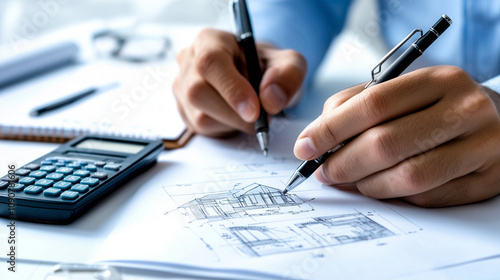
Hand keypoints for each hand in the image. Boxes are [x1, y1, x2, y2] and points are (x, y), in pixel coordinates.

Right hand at [173, 28, 306, 136]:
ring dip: (233, 123)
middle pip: (199, 92)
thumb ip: (288, 76)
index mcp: (210, 40)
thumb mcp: (290, 64)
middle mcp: (189, 61)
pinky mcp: (184, 111)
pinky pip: (201, 130)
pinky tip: (237, 117)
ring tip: (251, 113)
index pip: (210, 62)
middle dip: (235, 113)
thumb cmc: (269, 68)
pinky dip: (225, 129)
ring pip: (200, 116)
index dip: (232, 88)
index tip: (254, 110)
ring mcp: (182, 87)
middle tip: (261, 119)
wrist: (259, 80)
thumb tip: (270, 100)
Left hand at [294, 65, 499, 206]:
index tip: (305, 147)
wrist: (499, 121)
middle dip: (343, 162)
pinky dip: (395, 196)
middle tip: (323, 172)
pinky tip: (383, 186)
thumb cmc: (435, 106)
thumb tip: (314, 139)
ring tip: (351, 180)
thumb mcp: (400, 92)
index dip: (332, 129)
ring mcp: (482, 147)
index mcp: (438, 80)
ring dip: (367, 185)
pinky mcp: (487, 180)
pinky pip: (428, 198)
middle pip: (386, 143)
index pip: (374, 103)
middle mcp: (466, 109)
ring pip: (407, 177)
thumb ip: (354, 106)